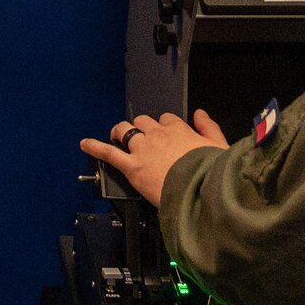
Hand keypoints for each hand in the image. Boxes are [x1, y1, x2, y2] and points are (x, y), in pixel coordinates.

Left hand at [80, 111, 229, 206]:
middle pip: (142, 122)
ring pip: (124, 131)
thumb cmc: (212, 173)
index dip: (162, 127)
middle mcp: (158, 135)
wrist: (202, 190)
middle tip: (139, 139)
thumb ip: (209, 127)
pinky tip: (85, 145)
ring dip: (120, 133)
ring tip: (116, 138)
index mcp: (179, 130)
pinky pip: (108, 152)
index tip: (163, 134)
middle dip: (140, 128)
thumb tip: (201, 113)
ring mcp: (143, 149)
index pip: (166, 119)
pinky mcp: (132, 166)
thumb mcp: (219, 146)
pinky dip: (95, 147)